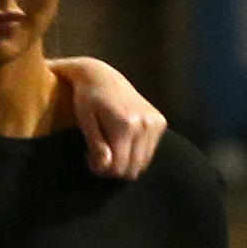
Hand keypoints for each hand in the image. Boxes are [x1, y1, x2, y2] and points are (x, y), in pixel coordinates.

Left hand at [55, 56, 165, 178]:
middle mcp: (146, 125)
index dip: (101, 170)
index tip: (88, 157)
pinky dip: (134, 154)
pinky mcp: (160, 122)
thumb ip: (97, 145)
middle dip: (112, 169)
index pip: (118, 167)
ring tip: (107, 147)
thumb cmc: (87, 99)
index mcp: (126, 125)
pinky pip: (148, 152)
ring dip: (124, 162)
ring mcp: (156, 123)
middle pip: (132, 169)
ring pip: (142, 164)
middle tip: (96, 155)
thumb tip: (106, 166)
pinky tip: (120, 141)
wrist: (102, 77)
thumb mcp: (85, 122)